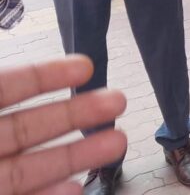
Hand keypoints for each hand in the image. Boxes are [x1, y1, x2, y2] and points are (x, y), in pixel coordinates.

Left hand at [0, 55, 127, 194]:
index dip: (44, 77)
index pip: (6, 89)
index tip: (85, 67)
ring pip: (33, 167)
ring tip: (117, 144)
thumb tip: (7, 78)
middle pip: (29, 126)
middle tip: (118, 101)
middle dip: (77, 112)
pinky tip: (76, 189)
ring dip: (77, 156)